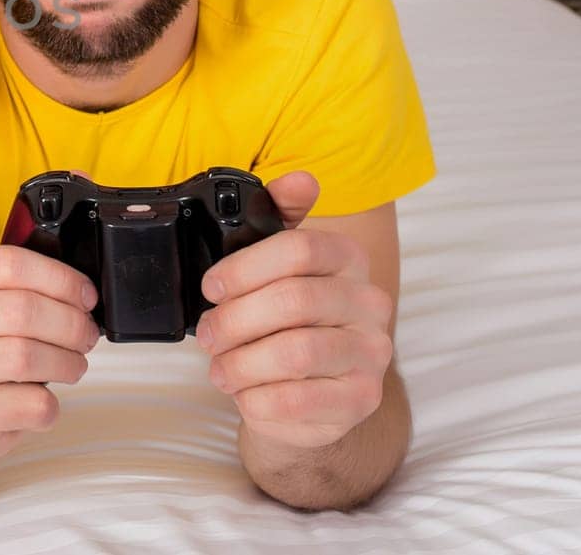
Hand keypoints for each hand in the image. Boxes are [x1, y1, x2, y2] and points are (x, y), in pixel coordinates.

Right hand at [0, 244, 100, 461]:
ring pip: (27, 356)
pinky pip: (31, 403)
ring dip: (67, 362)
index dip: (61, 279)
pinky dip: (50, 403)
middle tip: (86, 335)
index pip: (10, 264)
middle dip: (71, 323)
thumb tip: (82, 292)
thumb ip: (25, 288)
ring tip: (73, 365)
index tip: (86, 296)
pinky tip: (41, 398)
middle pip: (23, 309)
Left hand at [196, 172, 394, 449]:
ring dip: (240, 362)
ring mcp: (372, 354)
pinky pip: (296, 400)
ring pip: (294, 353)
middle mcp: (370, 303)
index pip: (300, 248)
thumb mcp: (272, 268)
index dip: (243, 268)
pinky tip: (245, 392)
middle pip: (293, 301)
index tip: (211, 288)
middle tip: (208, 334)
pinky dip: (254, 398)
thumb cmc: (281, 322)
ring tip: (222, 368)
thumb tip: (301, 180)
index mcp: (348, 260)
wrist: (308, 395)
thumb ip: (277, 218)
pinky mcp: (361, 401)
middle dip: (234, 320)